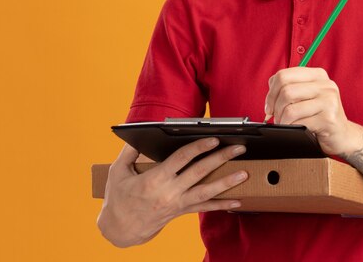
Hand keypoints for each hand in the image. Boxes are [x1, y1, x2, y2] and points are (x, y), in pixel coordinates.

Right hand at [97, 139, 247, 247]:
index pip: (181, 159)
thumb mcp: (118, 172)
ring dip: (227, 182)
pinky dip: (222, 204)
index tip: (214, 139)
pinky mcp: (181, 212)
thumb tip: (139, 132)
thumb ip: (130, 151)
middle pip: (200, 173)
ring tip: (244, 173)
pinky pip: (204, 208)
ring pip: (206, 192)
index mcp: (155, 179)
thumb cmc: (118, 198)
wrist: (120, 230)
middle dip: (221, 159)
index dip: (199, 148)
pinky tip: (237, 200)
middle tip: (239, 148)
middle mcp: (169, 192)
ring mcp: (177, 204)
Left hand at [264, 67, 361, 155]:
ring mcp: (329, 101)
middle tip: (276, 118)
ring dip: (282, 120)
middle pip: (286, 91)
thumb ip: (289, 89)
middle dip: (275, 108)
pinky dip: (291, 129)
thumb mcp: (306, 97)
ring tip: (284, 125)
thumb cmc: (320, 116)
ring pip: (290, 108)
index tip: (269, 106)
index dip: (271, 92)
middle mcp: (326, 85)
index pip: (284, 75)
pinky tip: (295, 130)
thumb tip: (270, 97)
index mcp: (318, 75)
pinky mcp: (328, 119)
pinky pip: (299, 123)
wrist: (342, 136)